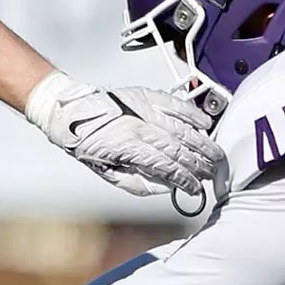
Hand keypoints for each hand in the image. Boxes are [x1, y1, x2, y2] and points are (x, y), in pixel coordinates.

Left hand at [26, 71, 220, 195]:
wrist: (69, 113)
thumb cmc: (85, 142)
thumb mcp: (107, 172)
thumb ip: (137, 181)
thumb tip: (165, 186)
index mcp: (128, 147)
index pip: (167, 167)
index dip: (186, 180)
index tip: (195, 188)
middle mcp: (138, 126)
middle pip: (179, 148)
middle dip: (200, 164)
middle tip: (213, 173)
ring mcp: (143, 109)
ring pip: (182, 127)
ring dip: (202, 143)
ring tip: (215, 155)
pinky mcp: (145, 95)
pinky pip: (175, 103)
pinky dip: (192, 113)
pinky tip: (204, 124)